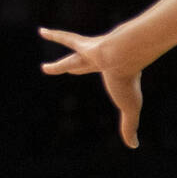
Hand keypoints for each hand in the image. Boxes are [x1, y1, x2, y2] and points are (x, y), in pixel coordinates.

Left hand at [40, 26, 142, 147]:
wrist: (129, 55)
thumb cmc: (128, 80)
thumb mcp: (130, 108)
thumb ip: (129, 126)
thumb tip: (134, 147)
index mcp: (109, 73)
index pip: (96, 78)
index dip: (90, 77)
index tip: (91, 75)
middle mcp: (100, 60)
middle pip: (80, 63)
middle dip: (69, 65)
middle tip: (59, 67)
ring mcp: (93, 51)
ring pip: (71, 49)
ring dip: (58, 41)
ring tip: (42, 32)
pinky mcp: (87, 44)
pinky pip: (67, 37)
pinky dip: (55, 34)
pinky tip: (41, 30)